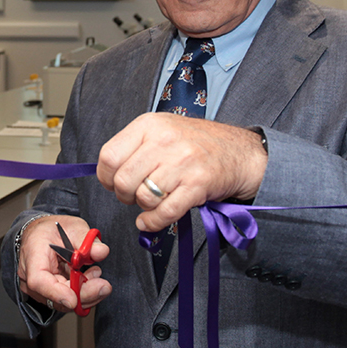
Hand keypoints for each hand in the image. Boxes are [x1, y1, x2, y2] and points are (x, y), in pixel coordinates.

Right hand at [18, 215, 110, 312]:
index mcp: (33, 255)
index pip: (39, 280)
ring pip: (62, 303)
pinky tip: (88, 278)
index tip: (74, 299)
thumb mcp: (72, 226)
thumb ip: (87, 239)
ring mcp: (37, 288)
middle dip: (83, 294)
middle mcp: (30, 276)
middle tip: (104, 285)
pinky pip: (65, 300)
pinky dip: (80, 293)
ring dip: (85, 293)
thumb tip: (101, 252)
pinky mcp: (47, 295)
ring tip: (95, 272)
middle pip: (54, 296)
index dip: (57, 293)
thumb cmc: (52, 230)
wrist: (39, 234)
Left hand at [96, 113, 267, 231]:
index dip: (106, 177)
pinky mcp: (197, 185)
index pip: (109, 156)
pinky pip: (165, 212)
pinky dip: (153, 222)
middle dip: (124, 195)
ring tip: (153, 200)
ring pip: (143, 197)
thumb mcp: (161, 129)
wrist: (240, 152)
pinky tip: (152, 220)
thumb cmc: (196, 143)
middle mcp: (164, 140)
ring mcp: (182, 162)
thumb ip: (133, 146)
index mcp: (149, 125)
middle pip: (123, 180)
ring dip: (143, 206)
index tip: (112, 183)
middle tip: (133, 195)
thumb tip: (106, 172)